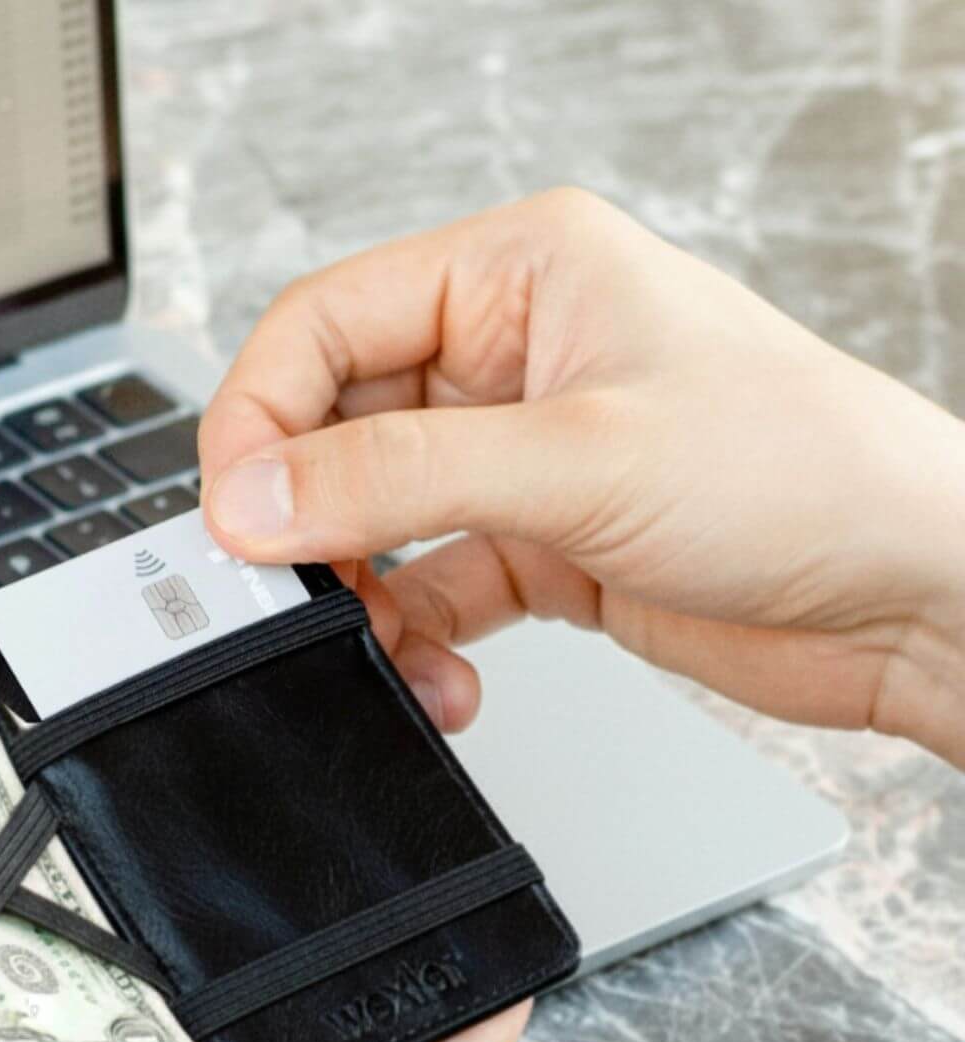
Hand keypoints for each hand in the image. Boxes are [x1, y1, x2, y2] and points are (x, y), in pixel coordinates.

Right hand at [199, 188, 964, 767]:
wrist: (912, 597)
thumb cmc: (806, 475)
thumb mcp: (578, 461)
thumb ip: (400, 477)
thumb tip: (257, 496)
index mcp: (519, 274)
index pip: (326, 323)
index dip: (259, 417)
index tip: (234, 514)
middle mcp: (511, 356)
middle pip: (337, 427)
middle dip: (308, 521)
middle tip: (287, 591)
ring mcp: (523, 455)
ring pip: (377, 518)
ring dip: (363, 594)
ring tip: (380, 646)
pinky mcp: (542, 542)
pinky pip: (433, 586)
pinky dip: (419, 640)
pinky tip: (443, 677)